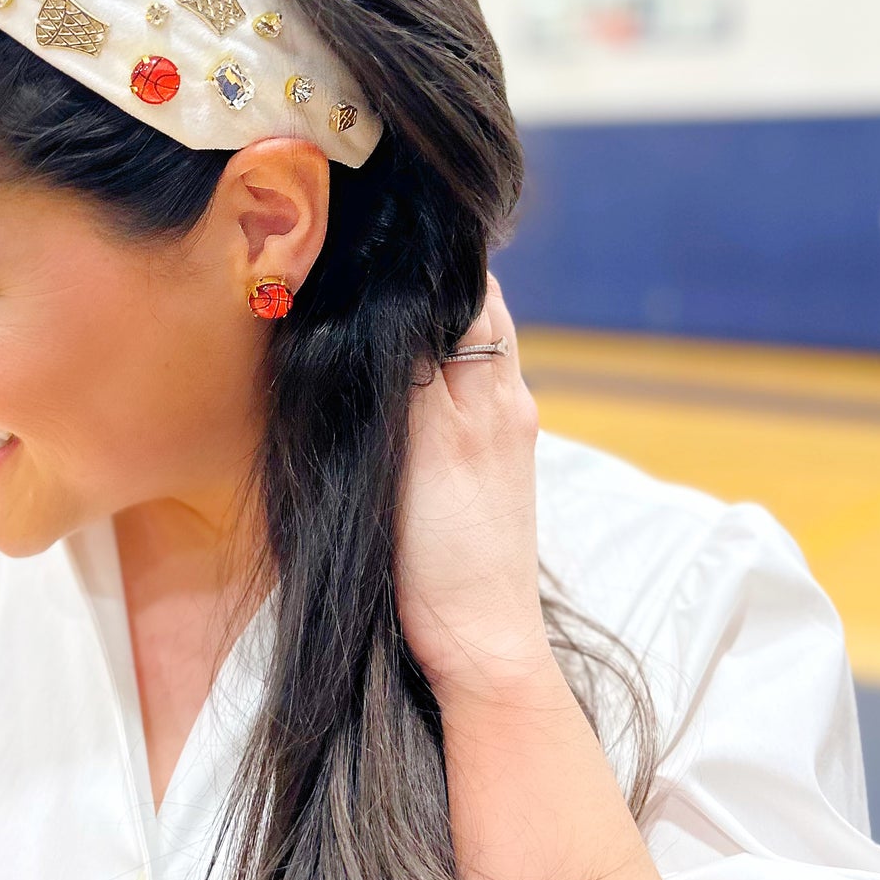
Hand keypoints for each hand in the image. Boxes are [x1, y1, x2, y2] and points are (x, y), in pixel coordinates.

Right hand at [394, 273, 551, 702]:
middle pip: (475, 312)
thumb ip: (421, 362)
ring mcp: (500, 438)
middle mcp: (508, 401)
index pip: (472, 288)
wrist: (477, 643)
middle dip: (431, 283)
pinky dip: (431, 371)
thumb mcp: (426, 442)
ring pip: (467, 352)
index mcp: (496, 385)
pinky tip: (397, 383)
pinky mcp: (485, 473)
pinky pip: (460, 395)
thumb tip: (409, 287)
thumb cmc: (444, 552)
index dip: (430, 258)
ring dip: (430, 326)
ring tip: (377, 310)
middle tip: (371, 263)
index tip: (380, 236)